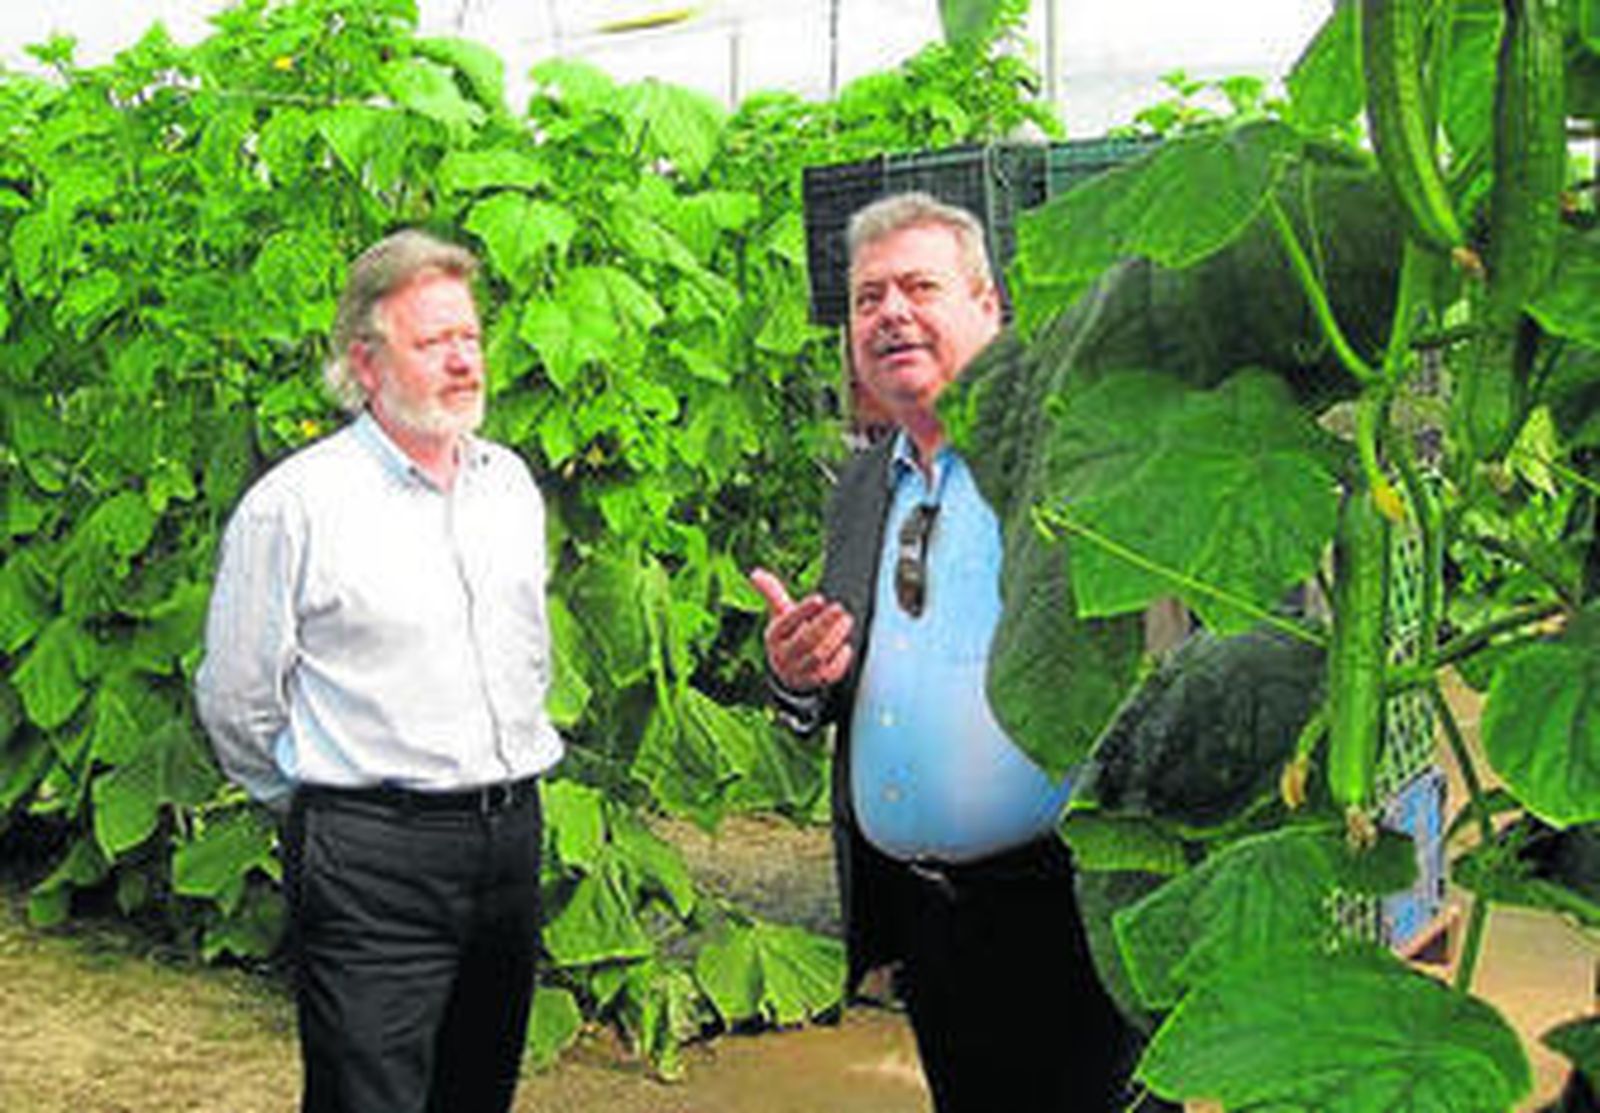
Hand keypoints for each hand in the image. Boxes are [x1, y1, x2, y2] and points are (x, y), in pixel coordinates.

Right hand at [748, 567, 853, 692]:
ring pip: (818, 655)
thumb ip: (772, 593)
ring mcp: (801, 670)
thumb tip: (755, 573)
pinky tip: (845, 647)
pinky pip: (830, 672)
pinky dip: (840, 660)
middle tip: (840, 608)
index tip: (819, 599)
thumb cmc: (788, 637)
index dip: (803, 610)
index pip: (787, 622)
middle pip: (805, 639)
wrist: (788, 675)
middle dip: (824, 623)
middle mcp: (785, 655)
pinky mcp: (817, 682)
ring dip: (834, 637)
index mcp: (775, 636)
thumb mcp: (779, 616)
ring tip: (846, 621)